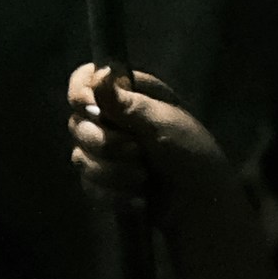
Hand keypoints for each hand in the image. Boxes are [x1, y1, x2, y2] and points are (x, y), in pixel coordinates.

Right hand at [66, 60, 225, 218]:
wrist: (201, 205)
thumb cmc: (191, 154)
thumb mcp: (164, 123)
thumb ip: (128, 103)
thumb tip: (100, 73)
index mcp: (128, 94)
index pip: (84, 80)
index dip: (81, 95)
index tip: (94, 111)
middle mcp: (110, 119)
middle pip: (76, 123)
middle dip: (105, 144)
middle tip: (137, 153)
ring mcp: (104, 152)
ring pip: (80, 158)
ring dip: (113, 173)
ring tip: (144, 179)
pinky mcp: (103, 182)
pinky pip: (89, 185)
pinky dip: (114, 195)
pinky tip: (139, 200)